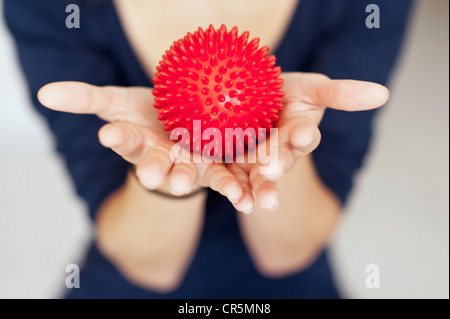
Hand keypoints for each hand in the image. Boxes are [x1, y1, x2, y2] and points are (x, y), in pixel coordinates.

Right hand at [37, 82, 244, 204]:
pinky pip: (230, 179)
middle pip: (160, 164)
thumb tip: (46, 94)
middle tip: (152, 174)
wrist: (178, 128)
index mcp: (140, 143)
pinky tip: (248, 203)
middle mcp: (166, 159)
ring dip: (206, 185)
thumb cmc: (143, 118)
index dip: (118, 137)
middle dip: (157, 169)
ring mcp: (193, 166)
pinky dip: (239, 192)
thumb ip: (88, 99)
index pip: (126, 139)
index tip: (109, 134)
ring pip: (198, 176)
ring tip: (219, 195)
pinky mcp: (219, 167)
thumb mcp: (117, 103)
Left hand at [228, 72, 389, 211]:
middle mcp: (277, 153)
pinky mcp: (227, 165)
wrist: (245, 100)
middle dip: (275, 169)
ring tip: (250, 202)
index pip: (303, 137)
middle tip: (271, 173)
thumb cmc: (284, 93)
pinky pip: (225, 177)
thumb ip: (339, 93)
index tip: (304, 133)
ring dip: (254, 190)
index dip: (304, 136)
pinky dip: (228, 188)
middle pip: (278, 163)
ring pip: (254, 179)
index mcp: (297, 135)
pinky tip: (232, 197)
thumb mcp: (311, 88)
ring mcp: (251, 162)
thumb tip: (382, 94)